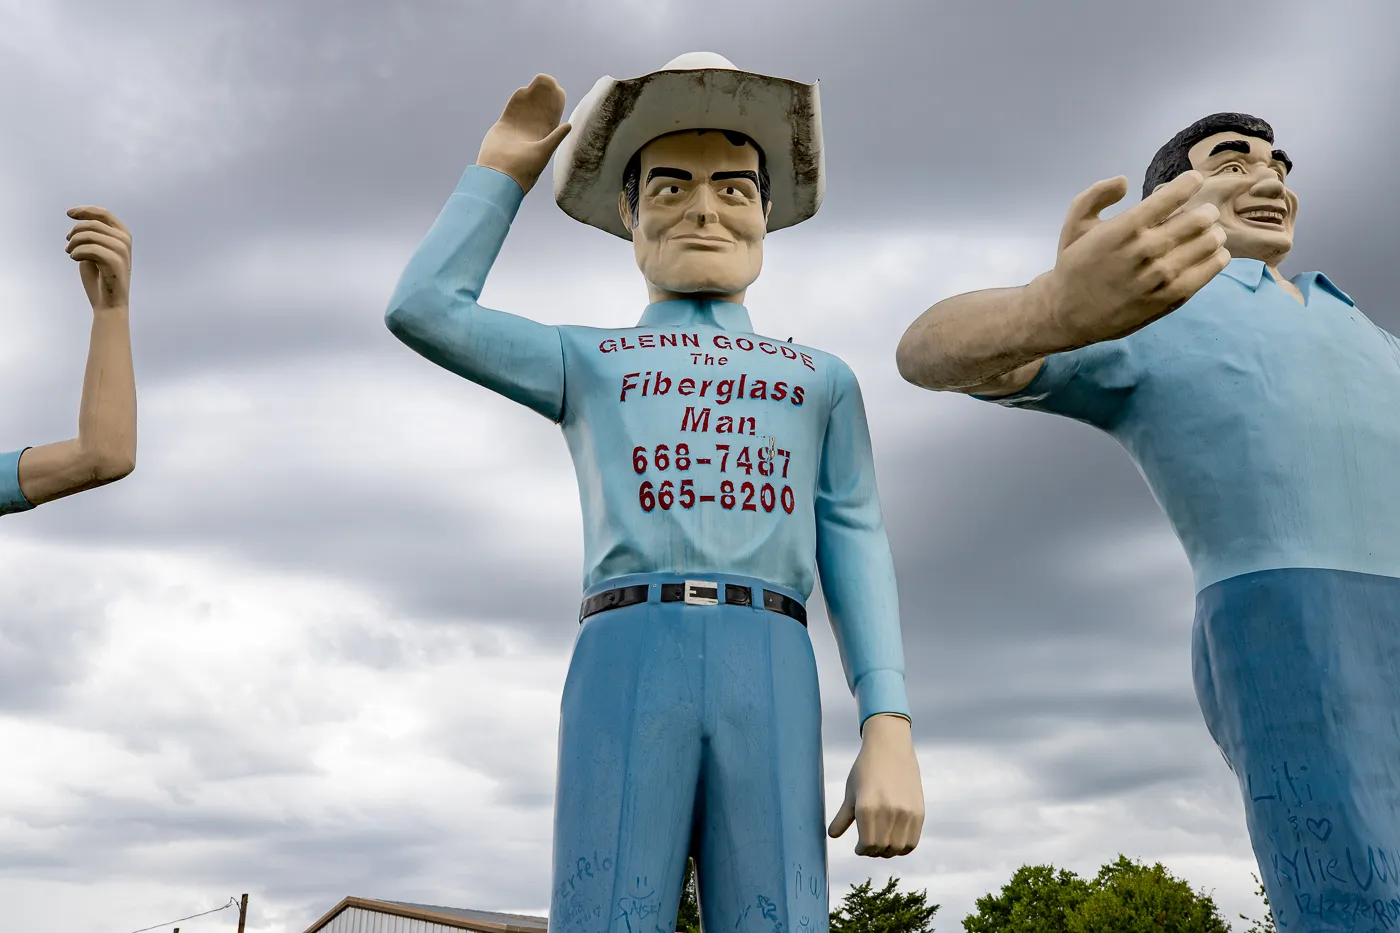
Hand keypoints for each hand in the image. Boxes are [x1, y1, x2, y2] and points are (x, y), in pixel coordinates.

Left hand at [65, 206, 130, 312]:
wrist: (108, 303)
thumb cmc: (100, 278)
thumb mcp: (95, 250)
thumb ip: (92, 235)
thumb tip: (80, 220)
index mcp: (122, 235)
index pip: (103, 214)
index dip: (84, 211)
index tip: (68, 213)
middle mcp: (124, 241)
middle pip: (93, 224)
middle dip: (75, 232)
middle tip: (67, 244)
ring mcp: (122, 251)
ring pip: (90, 235)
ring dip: (74, 243)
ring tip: (70, 252)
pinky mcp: (115, 262)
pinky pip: (89, 249)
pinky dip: (77, 253)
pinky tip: (74, 258)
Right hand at [477, 74, 571, 194]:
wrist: (499, 176)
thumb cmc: (523, 170)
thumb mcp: (543, 152)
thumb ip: (554, 138)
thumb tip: (569, 124)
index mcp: (544, 139)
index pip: (552, 118)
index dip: (556, 104)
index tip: (560, 91)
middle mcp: (531, 132)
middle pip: (539, 109)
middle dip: (544, 95)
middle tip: (549, 79)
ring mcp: (517, 129)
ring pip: (526, 107)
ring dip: (531, 95)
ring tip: (538, 80)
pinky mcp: (503, 126)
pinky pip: (512, 110)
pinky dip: (517, 100)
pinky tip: (523, 90)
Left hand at [828, 713, 923, 856]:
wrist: (890, 747)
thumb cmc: (865, 768)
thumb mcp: (851, 792)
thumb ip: (842, 817)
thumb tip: (831, 835)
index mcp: (866, 808)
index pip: (866, 845)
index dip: (862, 850)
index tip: (859, 848)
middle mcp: (887, 812)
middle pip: (881, 848)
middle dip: (873, 852)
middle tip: (869, 847)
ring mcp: (905, 812)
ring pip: (898, 848)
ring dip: (889, 851)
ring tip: (882, 844)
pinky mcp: (918, 811)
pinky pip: (912, 840)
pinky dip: (904, 847)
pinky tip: (896, 841)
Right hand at [1040, 171, 1228, 346]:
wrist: (1069, 314)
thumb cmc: (1075, 265)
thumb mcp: (1075, 223)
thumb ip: (1096, 194)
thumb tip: (1125, 180)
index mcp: (1126, 228)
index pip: (1175, 194)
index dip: (1190, 182)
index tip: (1191, 182)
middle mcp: (1147, 250)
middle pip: (1201, 217)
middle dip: (1205, 209)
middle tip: (1201, 212)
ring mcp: (1163, 276)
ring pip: (1211, 242)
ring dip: (1212, 232)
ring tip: (1204, 234)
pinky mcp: (1173, 297)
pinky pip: (1212, 267)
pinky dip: (1217, 255)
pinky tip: (1206, 254)